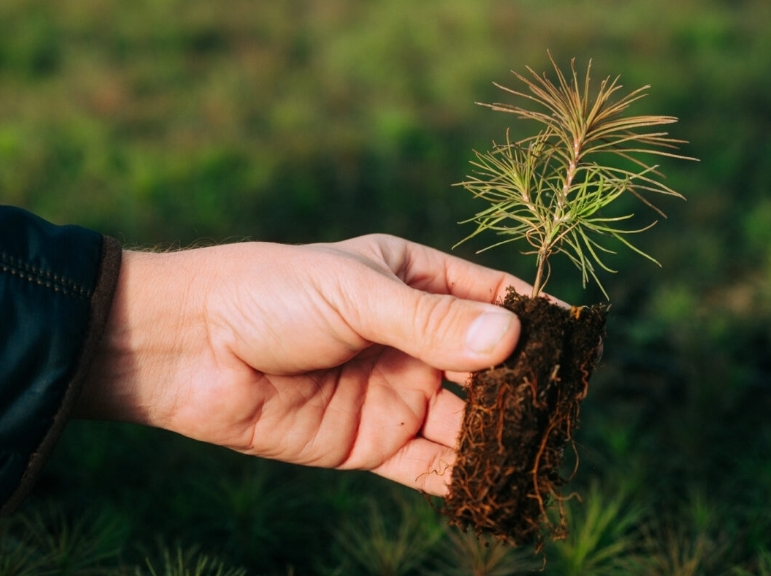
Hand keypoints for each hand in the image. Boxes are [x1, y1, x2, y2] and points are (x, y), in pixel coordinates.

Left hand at [76, 234, 527, 495]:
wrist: (190, 349)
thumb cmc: (270, 294)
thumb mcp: (356, 294)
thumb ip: (432, 322)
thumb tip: (514, 335)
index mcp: (409, 279)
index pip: (489, 296)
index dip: (534, 316)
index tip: (579, 341)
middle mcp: (409, 338)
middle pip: (487, 365)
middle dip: (526, 387)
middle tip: (568, 409)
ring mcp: (393, 392)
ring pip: (466, 421)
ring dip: (502, 439)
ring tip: (544, 455)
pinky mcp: (369, 442)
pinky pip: (429, 467)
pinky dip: (464, 481)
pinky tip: (500, 492)